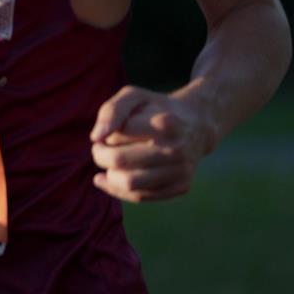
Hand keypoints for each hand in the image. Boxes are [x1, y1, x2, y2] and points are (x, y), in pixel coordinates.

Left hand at [90, 86, 217, 201]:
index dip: (106, 133)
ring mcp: (182, 170)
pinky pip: (140, 196)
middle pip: (120, 160)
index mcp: (166, 122)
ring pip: (129, 183)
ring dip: (109, 174)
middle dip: (100, 155)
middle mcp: (177, 149)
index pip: (118, 133)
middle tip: (100, 148)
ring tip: (109, 163)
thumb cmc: (155, 110)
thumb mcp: (133, 97)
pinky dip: (118, 189)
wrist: (196, 126)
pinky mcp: (181, 186)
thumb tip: (96, 137)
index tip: (110, 130)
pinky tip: (109, 178)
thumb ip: (111, 111)